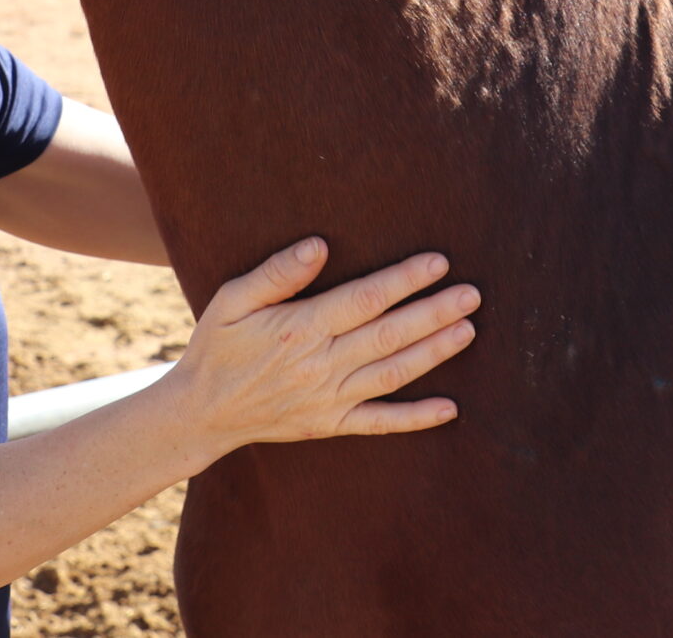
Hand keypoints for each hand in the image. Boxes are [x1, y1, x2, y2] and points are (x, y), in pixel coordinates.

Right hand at [163, 238, 477, 457]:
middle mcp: (320, 365)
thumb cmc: (217, 347)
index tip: (437, 263)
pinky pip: (380, 422)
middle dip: (433, 313)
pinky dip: (416, 417)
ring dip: (434, 353)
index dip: (403, 280)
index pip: (364, 300)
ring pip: (393, 373)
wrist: (200, 413)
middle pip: (389, 335)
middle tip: (472, 294)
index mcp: (300, 329)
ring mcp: (329, 398)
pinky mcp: (331, 424)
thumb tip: (319, 247)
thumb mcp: (231, 300)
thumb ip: (276, 274)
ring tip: (469, 330)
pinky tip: (450, 408)